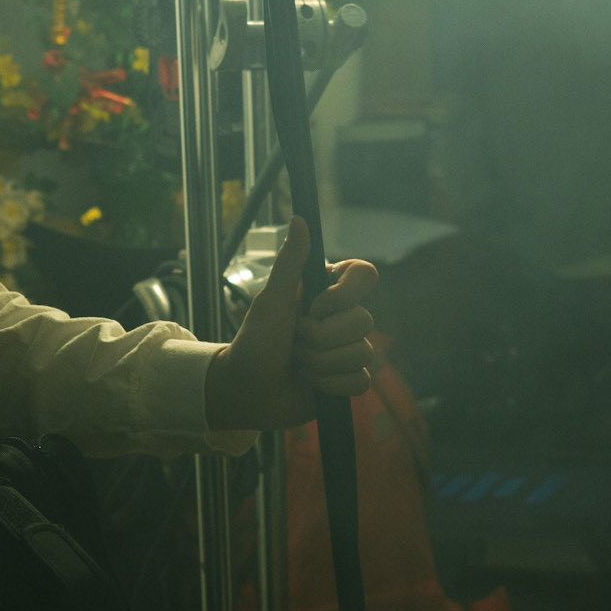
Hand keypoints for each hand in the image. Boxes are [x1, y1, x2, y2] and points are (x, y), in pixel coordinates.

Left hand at [204, 215, 375, 432]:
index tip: (315, 306)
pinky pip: (360, 381)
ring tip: (297, 362)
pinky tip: (309, 381)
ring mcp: (348, 348)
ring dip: (319, 363)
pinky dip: (329, 384)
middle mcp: (342, 316)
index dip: (344, 294)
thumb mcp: (269, 301)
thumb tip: (300, 219)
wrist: (246, 390)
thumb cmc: (254, 342)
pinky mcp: (348, 377)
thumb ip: (289, 262)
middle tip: (292, 340)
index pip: (364, 275)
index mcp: (327, 291)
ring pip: (362, 353)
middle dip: (318, 338)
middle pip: (363, 321)